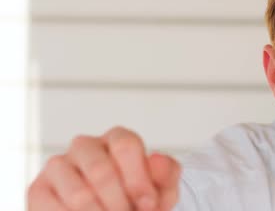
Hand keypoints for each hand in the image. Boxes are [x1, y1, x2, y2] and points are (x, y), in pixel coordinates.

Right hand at [27, 126, 180, 210]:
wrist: (111, 210)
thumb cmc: (137, 200)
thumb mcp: (160, 190)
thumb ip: (166, 175)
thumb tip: (157, 158)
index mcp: (117, 138)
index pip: (125, 145)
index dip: (139, 179)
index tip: (148, 205)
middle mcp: (85, 145)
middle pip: (101, 170)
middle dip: (120, 203)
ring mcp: (58, 165)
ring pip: (79, 194)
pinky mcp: (38, 189)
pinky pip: (55, 208)